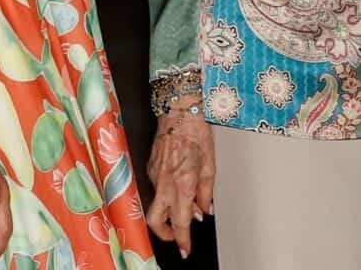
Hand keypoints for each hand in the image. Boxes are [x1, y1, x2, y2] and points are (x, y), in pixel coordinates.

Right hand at [145, 109, 214, 257]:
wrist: (178, 111)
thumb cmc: (196, 133)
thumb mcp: (210, 166)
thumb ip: (207, 192)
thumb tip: (204, 210)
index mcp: (183, 185)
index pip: (181, 222)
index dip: (183, 240)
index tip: (186, 249)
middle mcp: (165, 184)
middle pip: (156, 221)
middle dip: (166, 235)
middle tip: (178, 236)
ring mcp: (154, 176)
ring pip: (155, 205)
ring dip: (167, 213)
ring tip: (182, 207)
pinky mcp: (149, 167)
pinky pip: (155, 188)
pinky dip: (165, 194)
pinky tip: (175, 185)